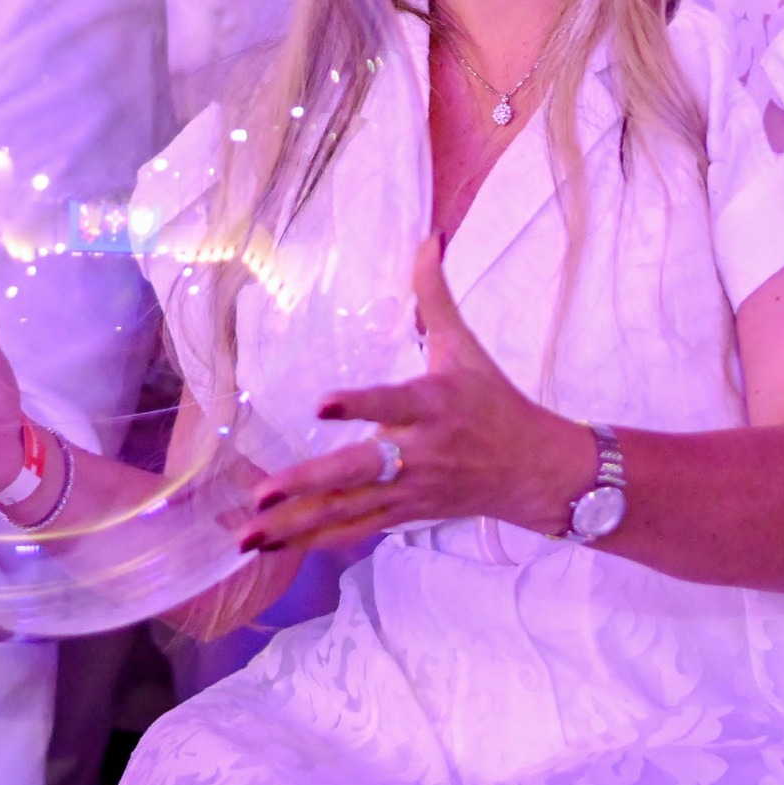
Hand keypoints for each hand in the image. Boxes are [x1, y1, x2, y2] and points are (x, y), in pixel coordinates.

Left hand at [242, 233, 594, 554]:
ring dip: (297, 525)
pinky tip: (274, 547)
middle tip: (263, 493)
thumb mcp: (465, 347)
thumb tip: (428, 237)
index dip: (360, 405)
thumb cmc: (494, 401)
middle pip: (360, 470)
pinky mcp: (404, 513)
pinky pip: (353, 530)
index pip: (393, 402)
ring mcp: (410, 490)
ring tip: (250, 535)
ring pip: (349, 510)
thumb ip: (435, 296)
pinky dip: (313, 541)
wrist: (533, 470)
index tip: (322, 403)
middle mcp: (420, 452)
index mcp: (434, 404)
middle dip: (309, 484)